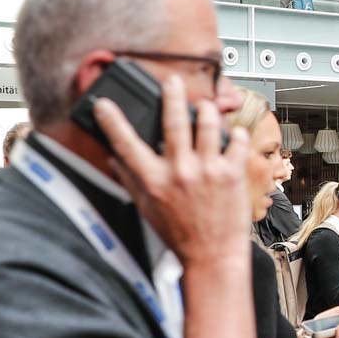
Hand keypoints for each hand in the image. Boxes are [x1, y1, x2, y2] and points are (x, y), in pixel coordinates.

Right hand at [94, 76, 250, 269]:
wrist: (212, 256)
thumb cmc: (179, 235)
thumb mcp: (146, 208)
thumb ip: (130, 180)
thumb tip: (113, 158)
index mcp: (153, 181)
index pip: (126, 144)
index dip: (111, 121)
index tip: (103, 104)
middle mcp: (179, 172)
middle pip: (173, 122)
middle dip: (171, 95)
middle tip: (172, 81)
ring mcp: (207, 171)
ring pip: (207, 124)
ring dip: (206, 110)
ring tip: (205, 107)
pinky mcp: (232, 174)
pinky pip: (235, 141)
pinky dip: (234, 133)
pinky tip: (231, 134)